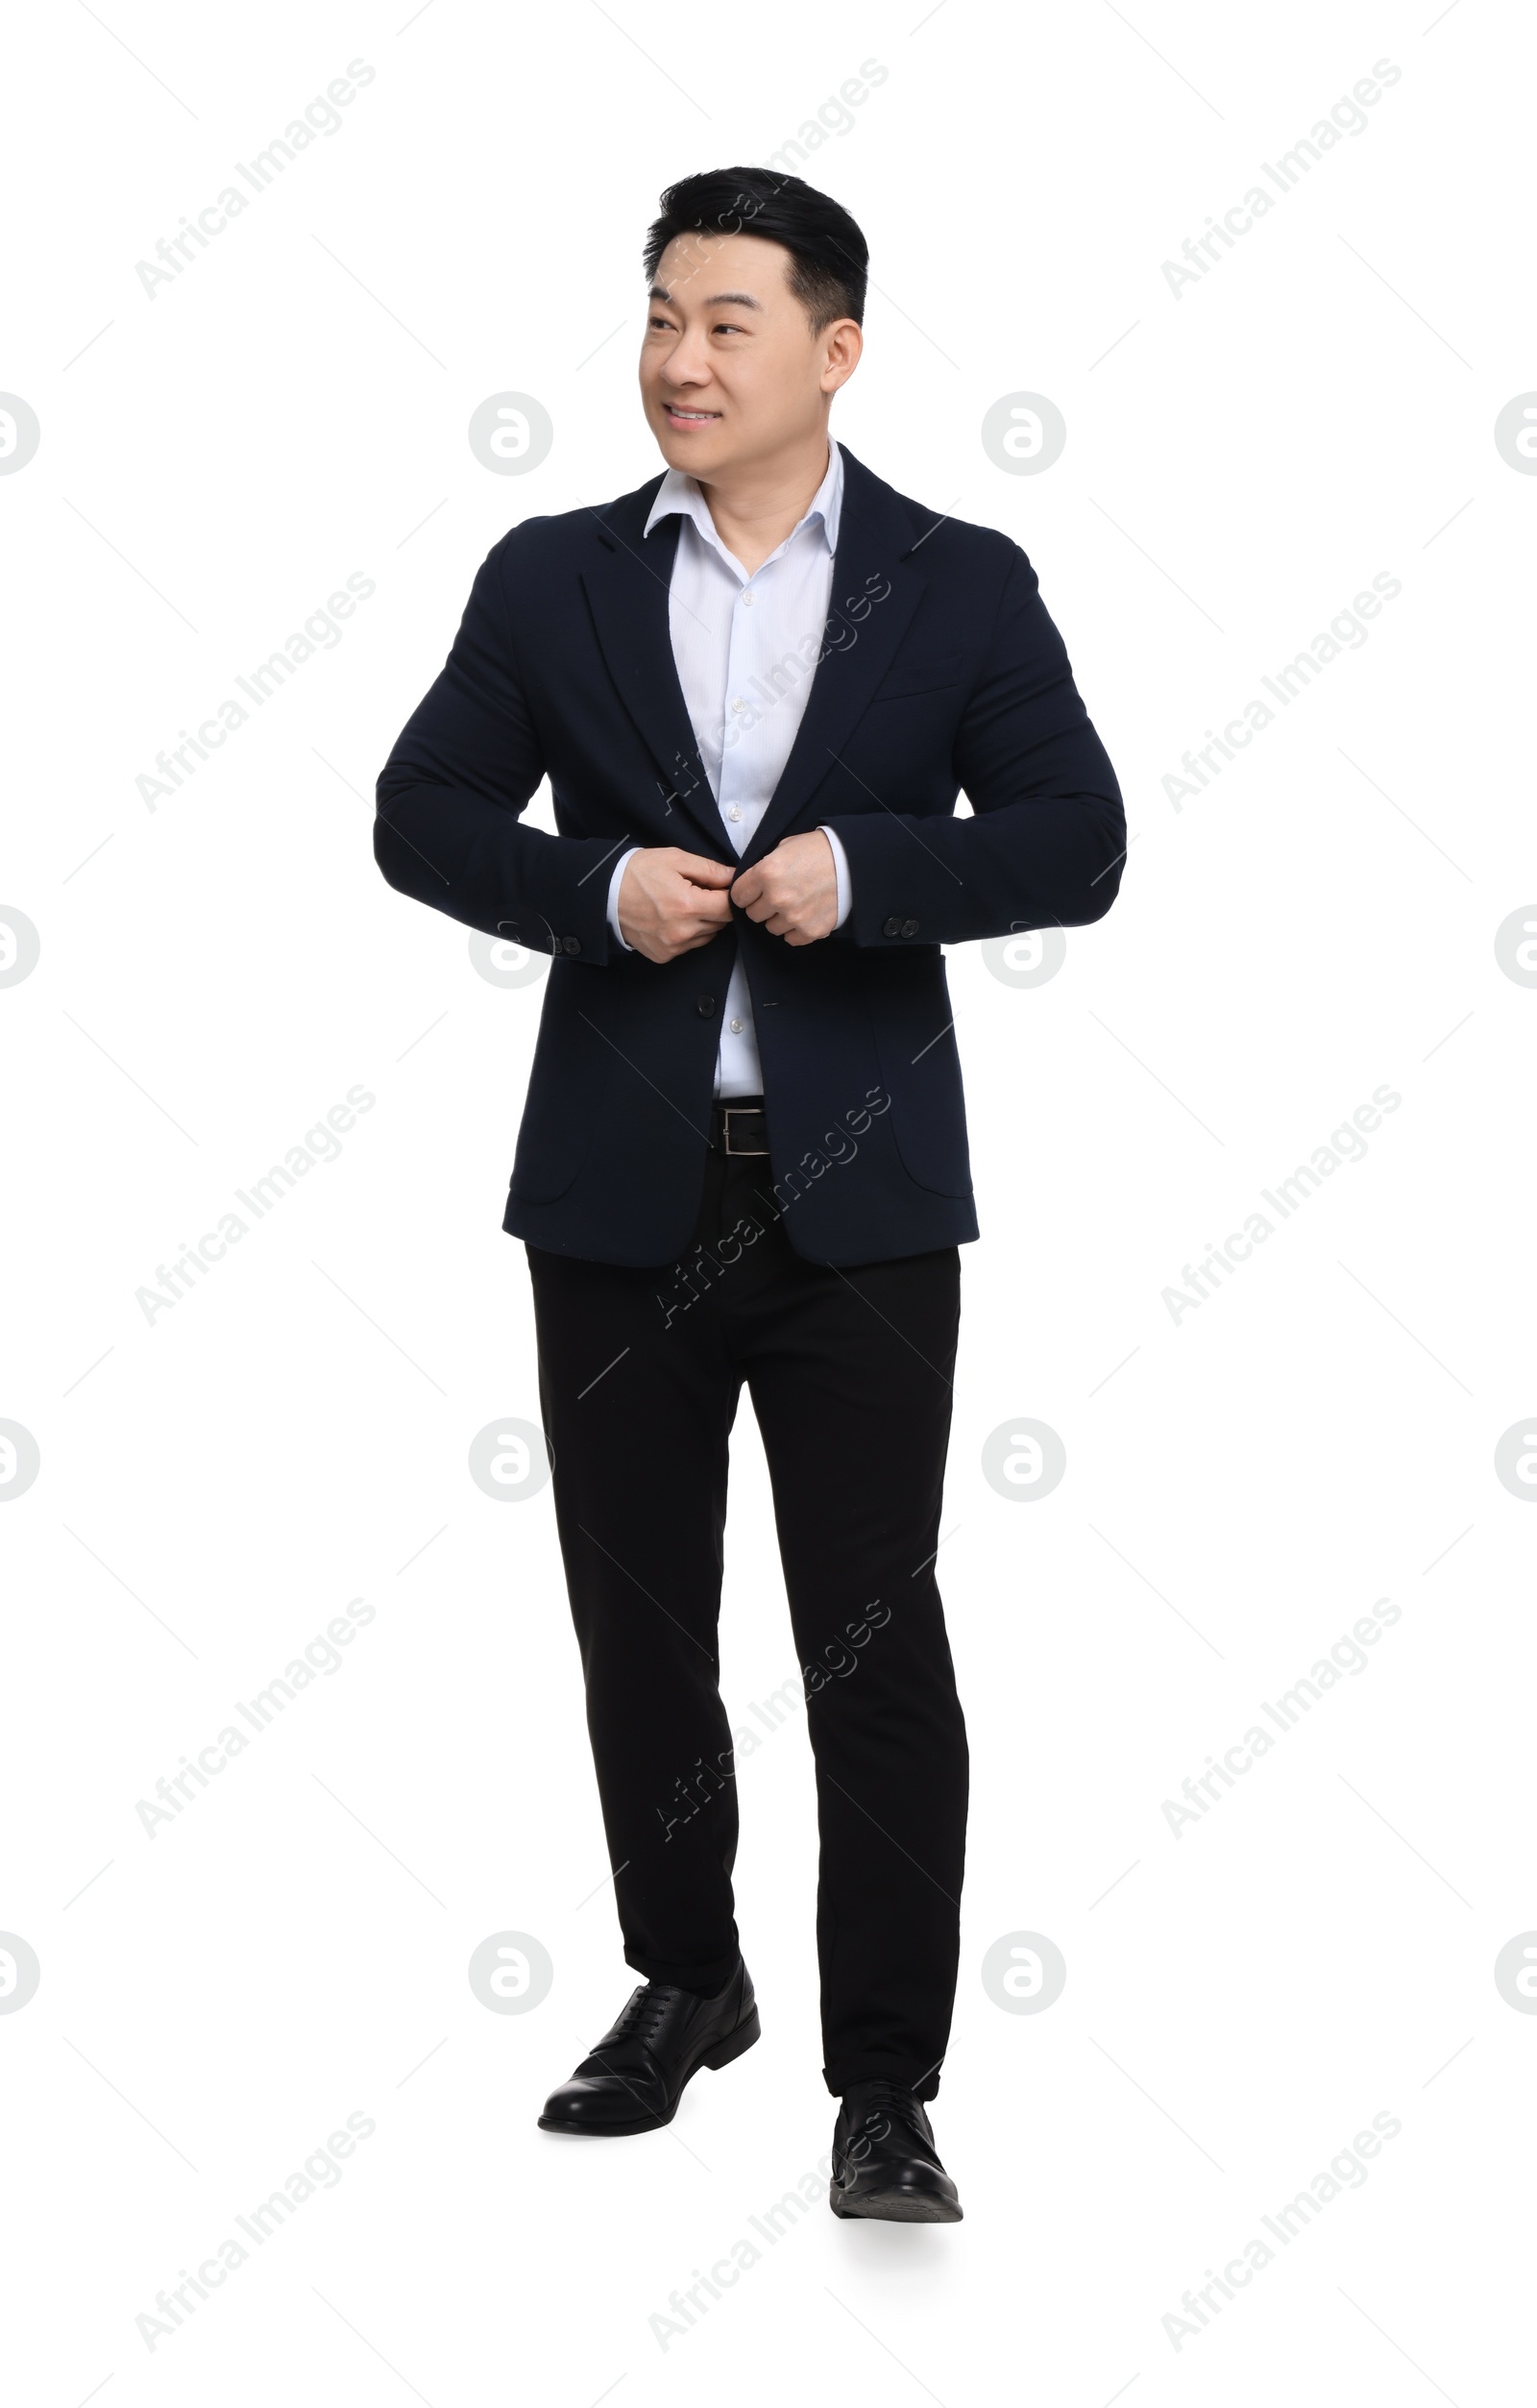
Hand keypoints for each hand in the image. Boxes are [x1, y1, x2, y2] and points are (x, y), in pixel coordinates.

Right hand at [617, 847, 734, 962]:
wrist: (604, 894)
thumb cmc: (637, 873)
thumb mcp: (675, 859)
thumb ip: (710, 869)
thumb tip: (734, 876)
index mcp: (687, 905)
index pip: (728, 908)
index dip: (728, 896)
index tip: (719, 888)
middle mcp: (682, 931)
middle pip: (720, 923)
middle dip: (714, 907)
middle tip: (695, 892)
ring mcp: (672, 947)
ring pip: (706, 936)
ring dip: (702, 922)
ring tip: (680, 905)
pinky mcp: (663, 955)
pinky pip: (689, 946)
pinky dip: (687, 934)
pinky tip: (670, 919)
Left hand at [730, 830, 838, 945]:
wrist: (852, 862)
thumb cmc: (818, 851)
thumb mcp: (784, 848)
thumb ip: (764, 867)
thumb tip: (752, 884)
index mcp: (767, 873)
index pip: (738, 896)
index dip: (746, 892)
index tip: (755, 891)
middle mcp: (778, 897)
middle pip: (753, 914)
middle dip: (762, 905)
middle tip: (778, 895)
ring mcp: (794, 917)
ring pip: (771, 928)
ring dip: (779, 918)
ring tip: (796, 903)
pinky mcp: (811, 930)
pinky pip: (790, 938)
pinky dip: (796, 929)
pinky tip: (805, 914)